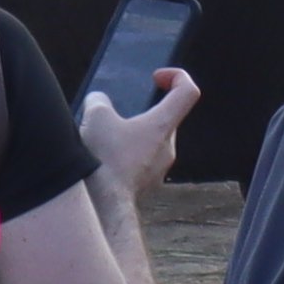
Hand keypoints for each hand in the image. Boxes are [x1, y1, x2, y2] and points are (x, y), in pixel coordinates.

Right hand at [83, 67, 199, 202]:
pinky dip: (126, 155)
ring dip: (131, 134)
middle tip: (118, 112)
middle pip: (165, 117)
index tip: (156, 77)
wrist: (103, 207)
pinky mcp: (146, 184)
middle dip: (143, 110)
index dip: (176, 76)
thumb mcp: (96, 117)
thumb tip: (99, 102)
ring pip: (150, 141)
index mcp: (163, 126)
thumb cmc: (104, 160)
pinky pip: (141, 161)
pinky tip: (103, 158)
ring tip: (104, 137)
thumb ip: (99, 101)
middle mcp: (168, 147)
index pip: (187, 92)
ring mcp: (159, 168)